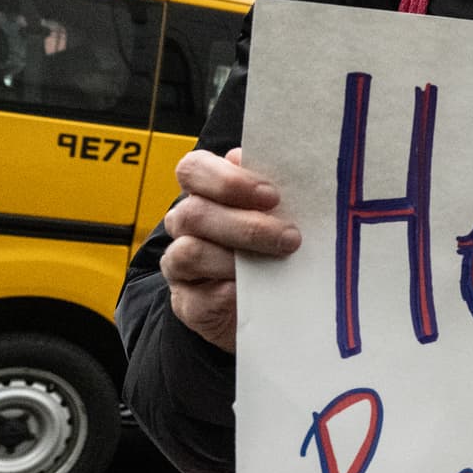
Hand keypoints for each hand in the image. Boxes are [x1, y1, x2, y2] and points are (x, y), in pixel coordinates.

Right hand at [160, 147, 300, 351]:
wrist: (274, 300)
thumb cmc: (277, 243)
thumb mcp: (281, 213)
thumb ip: (277, 192)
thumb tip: (291, 173)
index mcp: (204, 192)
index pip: (193, 169)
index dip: (228, 179)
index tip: (272, 195)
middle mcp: (185, 225)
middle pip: (194, 213)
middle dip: (247, 226)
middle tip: (291, 237)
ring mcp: (181, 265)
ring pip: (189, 253)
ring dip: (236, 258)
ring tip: (277, 263)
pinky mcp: (188, 303)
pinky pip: (198, 297)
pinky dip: (228, 294)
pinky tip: (255, 292)